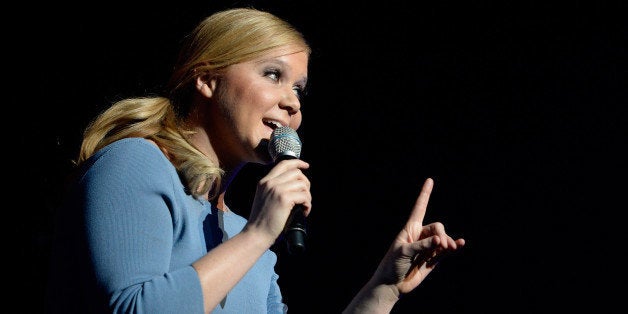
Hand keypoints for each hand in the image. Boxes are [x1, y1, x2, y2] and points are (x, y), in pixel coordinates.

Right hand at [246, 159, 310, 241]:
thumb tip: (295, 184)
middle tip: (304, 197)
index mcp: (264, 181)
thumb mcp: (264, 198)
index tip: (306, 166)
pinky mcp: (284, 198)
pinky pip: (305, 196)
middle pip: (297, 173)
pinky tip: (303, 212)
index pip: (283, 164)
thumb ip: (274, 188)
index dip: (297, 162)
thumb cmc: (262, 220)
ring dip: (308, 196)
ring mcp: (277, 189)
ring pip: (303, 184)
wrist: (256, 233)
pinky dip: (308, 205)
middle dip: (306, 184)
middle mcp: (270, 182)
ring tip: (303, 207)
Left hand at [373, 177, 464, 294]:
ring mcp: (428, 247)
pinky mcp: (433, 259)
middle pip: (437, 227)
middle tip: (441, 245)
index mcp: (409, 229)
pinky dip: (453, 246)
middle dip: (441, 234)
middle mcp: (420, 235)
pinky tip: (460, 244)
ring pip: (443, 238)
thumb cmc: (392, 265)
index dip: (425, 194)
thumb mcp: (404, 252)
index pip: (419, 208)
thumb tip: (440, 240)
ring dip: (447, 242)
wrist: (392, 284)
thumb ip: (422, 245)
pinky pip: (446, 250)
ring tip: (449, 249)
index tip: (430, 180)